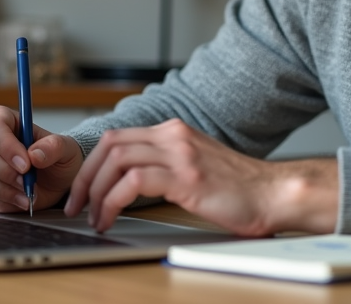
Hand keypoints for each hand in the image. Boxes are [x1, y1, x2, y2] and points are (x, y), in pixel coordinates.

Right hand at [0, 105, 83, 212]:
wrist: (54, 182)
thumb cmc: (56, 158)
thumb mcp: (65, 149)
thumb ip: (53, 147)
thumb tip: (35, 154)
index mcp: (3, 119)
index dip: (6, 146)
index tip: (26, 165)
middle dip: (3, 170)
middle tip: (26, 182)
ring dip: (1, 188)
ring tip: (26, 193)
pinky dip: (0, 201)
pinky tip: (19, 199)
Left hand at [62, 118, 338, 235]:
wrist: (274, 193)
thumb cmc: (239, 189)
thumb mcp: (196, 166)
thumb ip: (167, 165)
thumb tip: (128, 184)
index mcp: (174, 131)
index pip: (118, 138)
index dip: (92, 164)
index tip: (82, 191)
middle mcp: (174, 135)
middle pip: (110, 145)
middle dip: (86, 177)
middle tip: (76, 205)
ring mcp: (180, 153)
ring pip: (117, 160)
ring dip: (95, 191)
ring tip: (93, 217)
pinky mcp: (186, 176)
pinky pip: (132, 182)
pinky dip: (113, 201)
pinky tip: (111, 218)